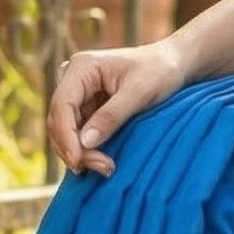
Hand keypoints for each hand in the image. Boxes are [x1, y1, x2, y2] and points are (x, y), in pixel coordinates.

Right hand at [46, 41, 185, 177]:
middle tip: (103, 168)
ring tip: (106, 168)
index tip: (78, 161)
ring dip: (80, 152)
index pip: (61, 105)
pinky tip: (103, 161)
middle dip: (74, 148)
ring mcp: (79, 94)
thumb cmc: (160, 71)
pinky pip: (78, 133)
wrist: (173, 65)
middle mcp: (73, 79)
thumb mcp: (140, 92)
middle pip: (59, 121)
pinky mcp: (87, 108)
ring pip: (66, 131)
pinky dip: (87, 149)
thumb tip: (84, 142)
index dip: (66, 136)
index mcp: (82, 67)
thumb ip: (111, 116)